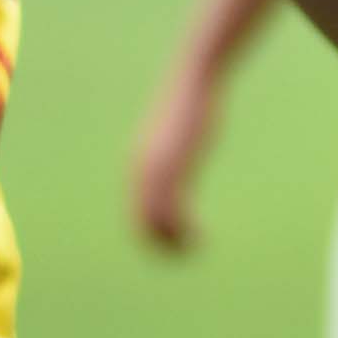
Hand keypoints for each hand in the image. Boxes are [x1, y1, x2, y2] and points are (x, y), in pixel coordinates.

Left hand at [130, 77, 217, 252]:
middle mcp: (143, 171)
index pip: (138, 212)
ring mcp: (157, 170)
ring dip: (174, 242)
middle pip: (142, 221)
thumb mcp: (181, 134)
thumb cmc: (193, 106)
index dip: (154, 235)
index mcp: (142, 166)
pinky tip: (199, 237)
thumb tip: (182, 156)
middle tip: (186, 253)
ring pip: (156, 221)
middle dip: (161, 244)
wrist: (195, 84)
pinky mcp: (174, 168)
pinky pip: (172, 210)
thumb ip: (176, 150)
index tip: (179, 244)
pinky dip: (183, 231)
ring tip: (193, 249)